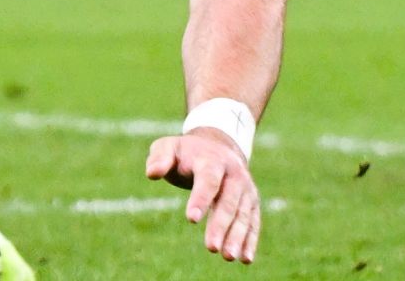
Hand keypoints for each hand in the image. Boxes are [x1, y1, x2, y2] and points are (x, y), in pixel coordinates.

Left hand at [147, 129, 260, 263]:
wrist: (216, 145)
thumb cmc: (185, 152)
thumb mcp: (168, 147)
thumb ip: (159, 159)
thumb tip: (151, 173)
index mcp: (212, 160)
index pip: (208, 180)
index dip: (200, 199)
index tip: (191, 220)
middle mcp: (233, 174)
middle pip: (228, 201)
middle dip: (221, 225)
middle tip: (212, 248)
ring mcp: (245, 188)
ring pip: (243, 214)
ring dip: (237, 237)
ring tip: (227, 257)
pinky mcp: (251, 201)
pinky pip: (253, 221)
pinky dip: (250, 240)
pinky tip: (245, 259)